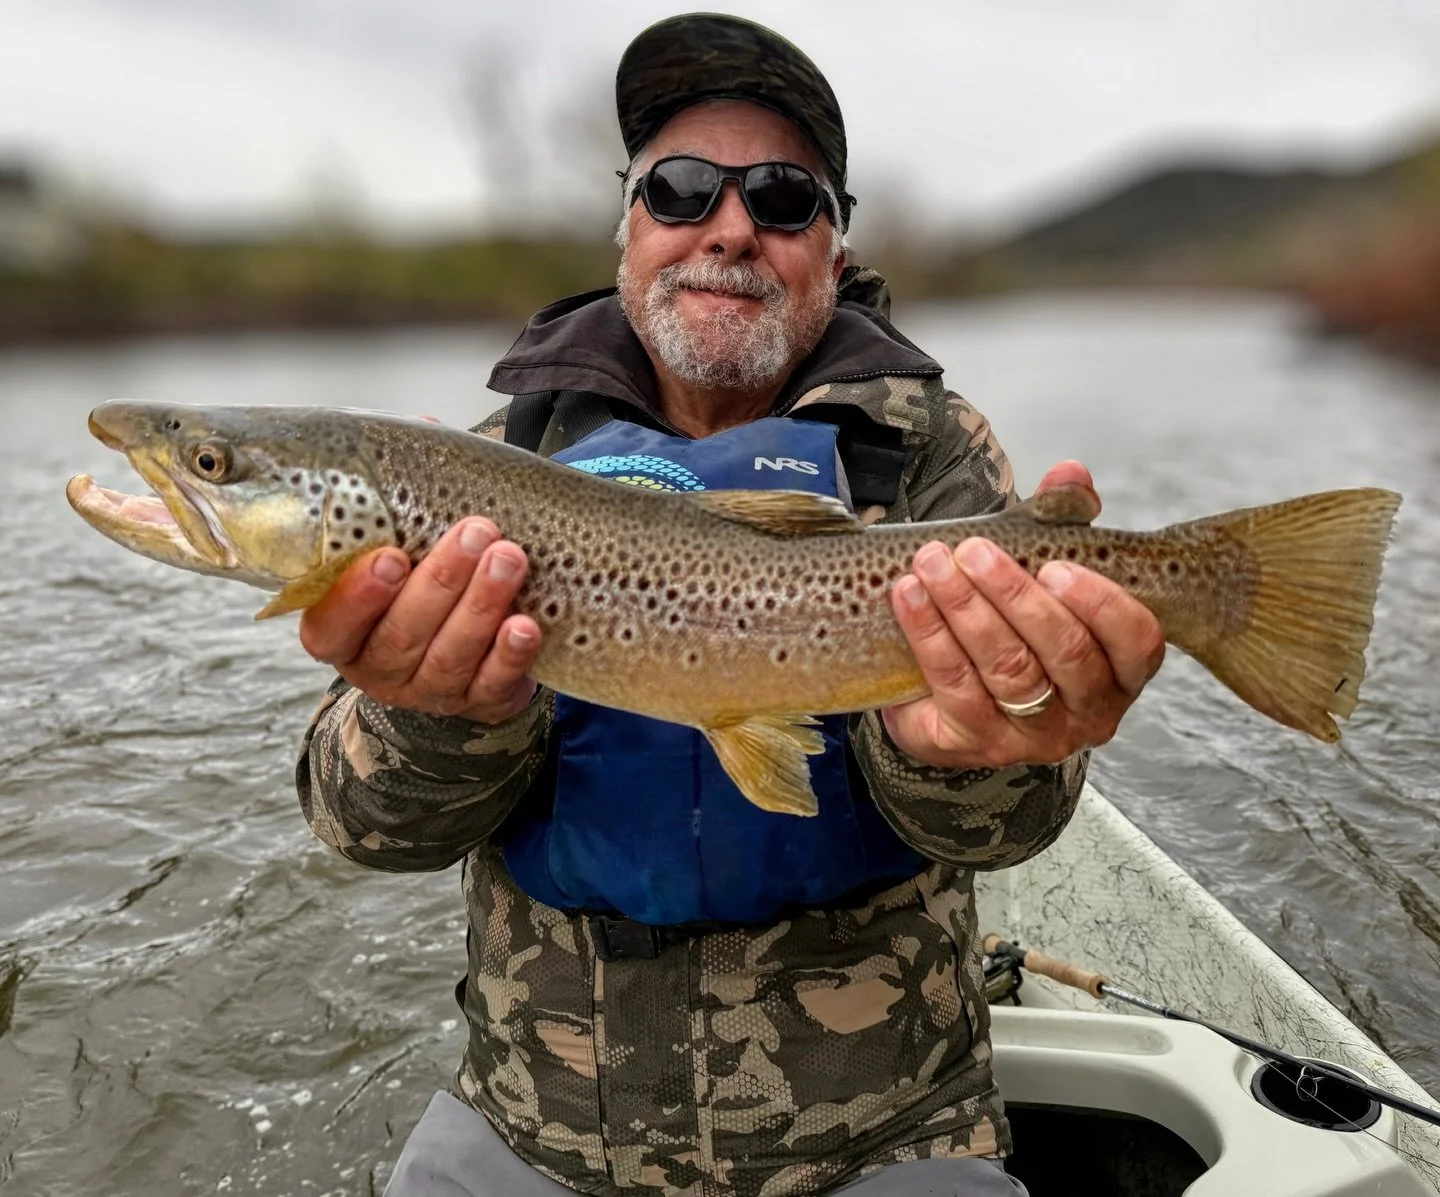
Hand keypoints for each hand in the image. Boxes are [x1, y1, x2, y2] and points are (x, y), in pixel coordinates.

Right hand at [298, 517, 540, 723]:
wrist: (469, 647)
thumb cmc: (421, 583)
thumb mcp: (398, 554)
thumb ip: (396, 517)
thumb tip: (415, 443)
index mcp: (343, 634)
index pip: (332, 626)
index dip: (357, 597)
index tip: (391, 557)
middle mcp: (380, 669)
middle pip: (402, 635)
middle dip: (441, 581)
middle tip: (475, 533)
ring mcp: (429, 691)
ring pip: (450, 656)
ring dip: (481, 605)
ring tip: (508, 560)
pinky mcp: (479, 703)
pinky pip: (493, 683)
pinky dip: (510, 654)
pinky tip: (525, 625)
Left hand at [882, 462, 1164, 770]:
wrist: (952, 690)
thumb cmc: (1014, 619)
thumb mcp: (1041, 567)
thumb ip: (1062, 519)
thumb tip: (1071, 472)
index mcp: (1124, 666)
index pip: (1135, 639)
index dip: (1098, 603)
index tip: (1055, 565)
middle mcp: (1091, 710)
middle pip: (1064, 654)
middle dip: (1015, 596)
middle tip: (975, 551)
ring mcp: (1037, 736)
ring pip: (1008, 671)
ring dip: (964, 610)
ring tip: (932, 564)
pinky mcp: (980, 745)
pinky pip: (956, 689)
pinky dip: (929, 637)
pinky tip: (908, 597)